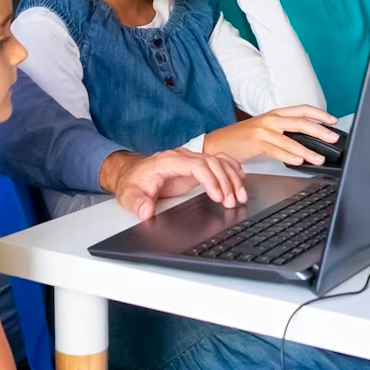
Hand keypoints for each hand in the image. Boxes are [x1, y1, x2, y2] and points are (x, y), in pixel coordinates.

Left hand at [99, 148, 246, 220]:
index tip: (218, 197)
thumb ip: (137, 204)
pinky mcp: (195, 165)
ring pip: (218, 161)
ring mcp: (190, 159)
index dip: (210, 179)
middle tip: (232, 202)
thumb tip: (146, 212)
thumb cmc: (132, 183)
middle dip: (225, 182)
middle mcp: (182, 157)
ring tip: (240, 196)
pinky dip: (231, 169)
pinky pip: (218, 161)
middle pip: (211, 162)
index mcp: (168, 161)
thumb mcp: (129, 195)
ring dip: (232, 177)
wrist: (130, 173)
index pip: (196, 165)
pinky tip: (240, 179)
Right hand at [204, 105, 339, 166]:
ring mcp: (263, 130)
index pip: (302, 109)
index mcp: (275, 113)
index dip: (319, 114)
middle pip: (300, 122)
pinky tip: (299, 161)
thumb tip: (309, 140)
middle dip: (320, 131)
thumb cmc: (243, 138)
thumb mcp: (266, 128)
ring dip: (307, 150)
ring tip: (319, 158)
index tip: (333, 121)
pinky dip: (289, 156)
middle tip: (333, 138)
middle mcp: (270, 119)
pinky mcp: (255, 143)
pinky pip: (276, 150)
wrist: (219, 142)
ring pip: (290, 139)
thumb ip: (285, 131)